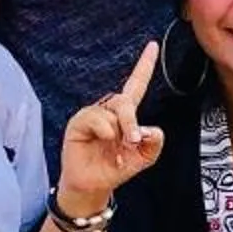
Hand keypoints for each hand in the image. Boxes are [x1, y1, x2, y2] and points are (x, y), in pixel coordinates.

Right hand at [57, 43, 163, 210]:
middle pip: (126, 101)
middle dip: (131, 121)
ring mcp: (93, 115)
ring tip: (115, 148)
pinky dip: (104, 131)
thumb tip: (148, 129)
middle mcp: (109, 110)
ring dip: (119, 131)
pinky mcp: (78, 123)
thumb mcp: (144, 158)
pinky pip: (96, 119)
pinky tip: (102, 142)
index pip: (136, 84)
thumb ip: (154, 143)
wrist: (94, 186)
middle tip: (133, 140)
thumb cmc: (116, 168)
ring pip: (113, 111)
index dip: (145, 65)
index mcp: (125, 114)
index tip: (153, 45)